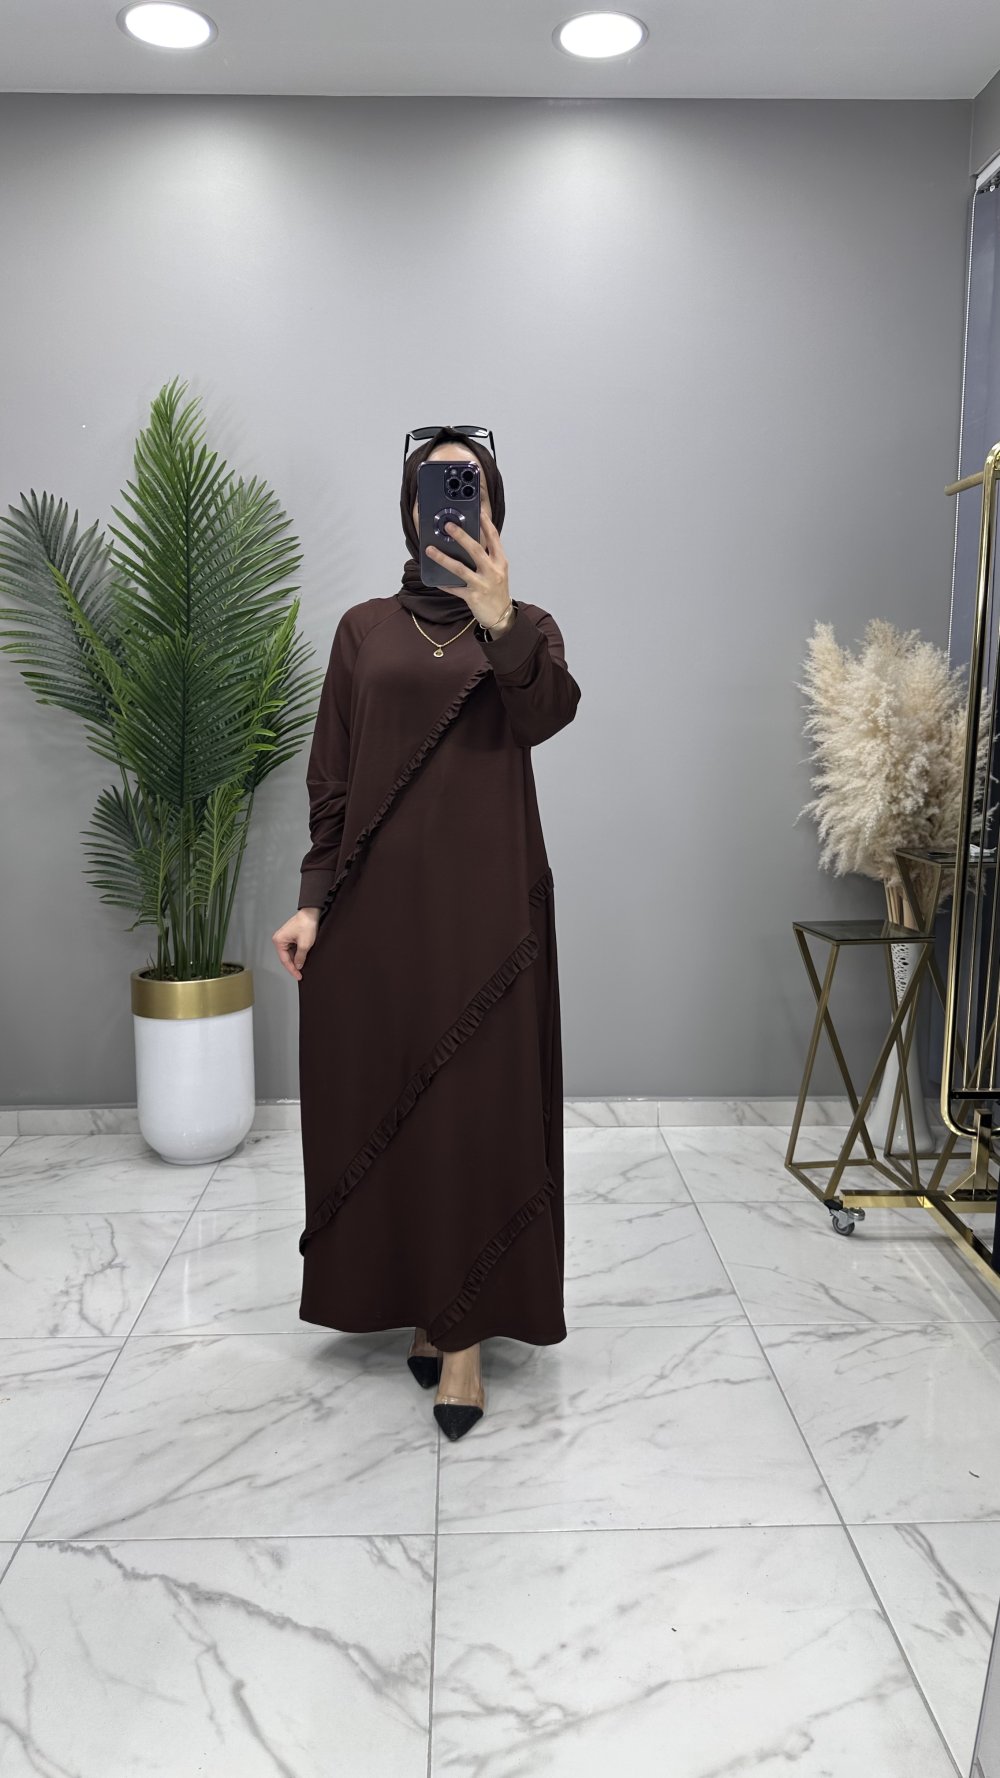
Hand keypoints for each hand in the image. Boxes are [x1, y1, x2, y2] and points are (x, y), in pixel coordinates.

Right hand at [272, 908, 319, 980]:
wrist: (311, 912)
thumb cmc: (306, 925)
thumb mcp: (304, 944)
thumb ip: (300, 957)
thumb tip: (298, 966)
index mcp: (279, 941)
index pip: (285, 960)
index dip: (292, 970)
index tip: (298, 976)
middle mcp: (279, 939)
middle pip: (286, 957)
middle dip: (293, 966)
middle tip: (300, 975)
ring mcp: (284, 937)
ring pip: (290, 953)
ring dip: (296, 960)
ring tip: (302, 968)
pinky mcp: (290, 936)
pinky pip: (292, 948)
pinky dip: (297, 954)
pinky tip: (302, 959)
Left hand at [426, 511, 511, 629]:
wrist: (501, 616)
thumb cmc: (497, 590)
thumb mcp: (498, 571)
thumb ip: (487, 556)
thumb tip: (468, 541)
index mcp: (500, 562)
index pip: (494, 538)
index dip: (486, 523)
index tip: (478, 510)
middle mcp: (493, 571)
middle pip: (476, 550)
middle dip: (461, 536)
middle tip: (449, 526)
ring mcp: (483, 584)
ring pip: (460, 569)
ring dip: (443, 558)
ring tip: (430, 550)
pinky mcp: (473, 597)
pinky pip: (455, 588)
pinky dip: (444, 583)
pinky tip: (434, 579)